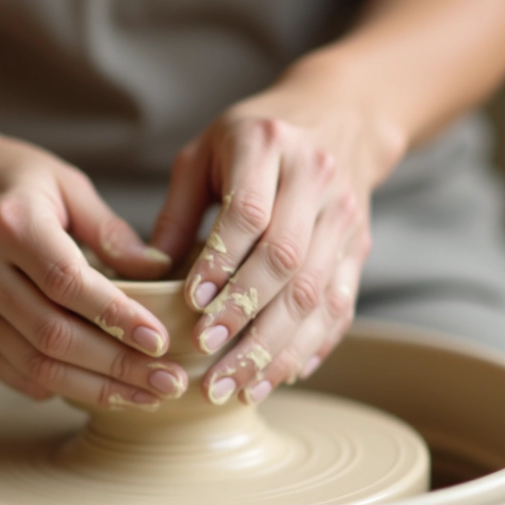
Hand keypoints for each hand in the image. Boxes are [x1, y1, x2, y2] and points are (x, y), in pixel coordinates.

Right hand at [0, 107, 186, 408]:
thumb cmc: (8, 177)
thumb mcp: (65, 184)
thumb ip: (110, 231)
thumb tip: (160, 272)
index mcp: (10, 223)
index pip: (69, 284)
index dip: (118, 318)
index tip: (160, 341)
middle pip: (54, 334)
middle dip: (117, 366)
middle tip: (167, 381)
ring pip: (34, 363)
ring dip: (94, 387)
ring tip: (142, 395)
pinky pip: (10, 369)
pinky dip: (55, 384)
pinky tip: (95, 388)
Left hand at [151, 61, 406, 405]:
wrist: (340, 116)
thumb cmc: (254, 137)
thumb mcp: (205, 151)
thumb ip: (177, 209)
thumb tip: (145, 273)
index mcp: (268, 145)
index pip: (249, 214)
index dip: (222, 263)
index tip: (192, 305)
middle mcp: (315, 180)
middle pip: (286, 261)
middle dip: (245, 318)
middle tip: (206, 360)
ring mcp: (344, 217)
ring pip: (315, 293)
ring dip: (276, 348)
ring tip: (238, 388)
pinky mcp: (359, 248)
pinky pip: (340, 306)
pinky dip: (312, 347)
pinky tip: (281, 376)